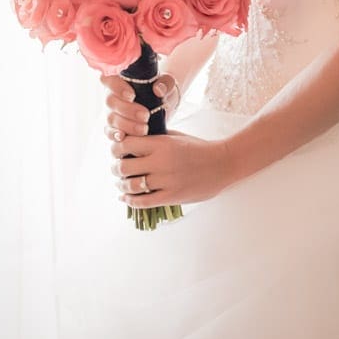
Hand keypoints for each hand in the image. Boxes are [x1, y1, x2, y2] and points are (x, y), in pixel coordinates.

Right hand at [100, 71, 181, 144]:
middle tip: (145, 115)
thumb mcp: (167, 83)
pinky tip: (123, 137)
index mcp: (120, 79)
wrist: (164, 104)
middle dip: (128, 110)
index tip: (132, 95)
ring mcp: (112, 111)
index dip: (116, 87)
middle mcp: (112, 95)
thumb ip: (165, 83)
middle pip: (111, 101)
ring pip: (111, 118)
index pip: (109, 78)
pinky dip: (115, 135)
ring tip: (144, 129)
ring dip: (127, 125)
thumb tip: (158, 90)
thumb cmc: (162, 88)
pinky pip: (109, 131)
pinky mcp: (115, 126)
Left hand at [108, 129, 232, 206]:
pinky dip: (130, 200)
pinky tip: (125, 197)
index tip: (117, 151)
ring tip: (121, 183)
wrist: (222, 163)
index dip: (116, 148)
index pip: (125, 144)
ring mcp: (166, 181)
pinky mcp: (172, 197)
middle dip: (116, 168)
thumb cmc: (198, 148)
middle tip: (117, 169)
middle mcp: (161, 162)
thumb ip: (154, 138)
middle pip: (124, 166)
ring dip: (121, 185)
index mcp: (161, 144)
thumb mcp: (175, 136)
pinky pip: (144, 202)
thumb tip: (130, 139)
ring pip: (131, 185)